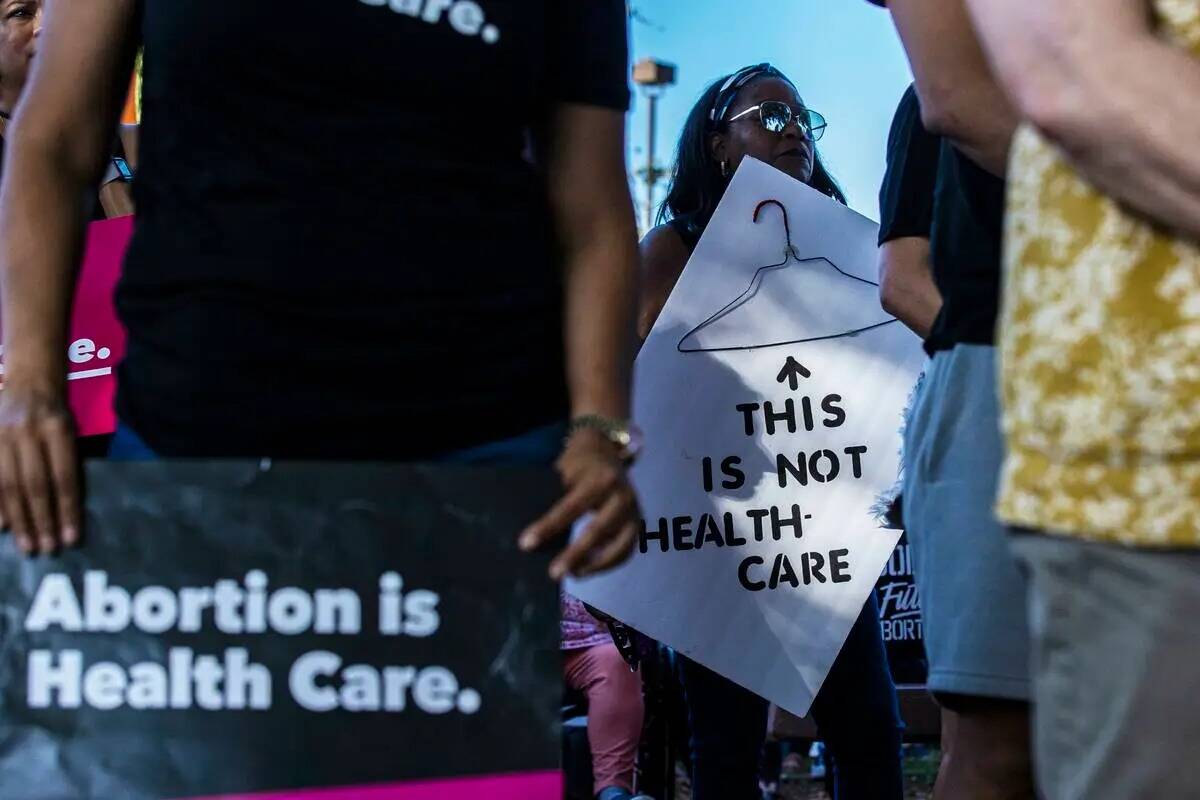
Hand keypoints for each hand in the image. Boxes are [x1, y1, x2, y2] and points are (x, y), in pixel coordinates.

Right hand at [0, 386, 80, 554]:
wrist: (27, 381)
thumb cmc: (56, 414)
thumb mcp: (71, 432)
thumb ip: (69, 465)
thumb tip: (68, 512)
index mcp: (57, 430)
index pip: (64, 477)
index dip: (68, 510)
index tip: (72, 538)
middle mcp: (27, 433)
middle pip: (35, 485)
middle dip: (42, 520)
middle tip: (48, 549)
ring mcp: (2, 437)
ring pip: (9, 486)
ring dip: (19, 520)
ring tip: (28, 546)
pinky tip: (3, 526)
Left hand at [519, 428, 639, 579]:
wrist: (606, 452)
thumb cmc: (577, 465)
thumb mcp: (564, 471)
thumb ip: (554, 496)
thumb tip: (533, 532)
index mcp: (600, 479)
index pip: (571, 507)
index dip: (548, 527)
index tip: (526, 544)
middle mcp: (622, 496)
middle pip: (598, 531)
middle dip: (574, 554)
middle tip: (553, 573)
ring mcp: (634, 512)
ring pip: (619, 547)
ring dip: (595, 565)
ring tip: (572, 575)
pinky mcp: (638, 524)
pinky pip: (626, 551)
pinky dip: (608, 564)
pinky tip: (586, 569)